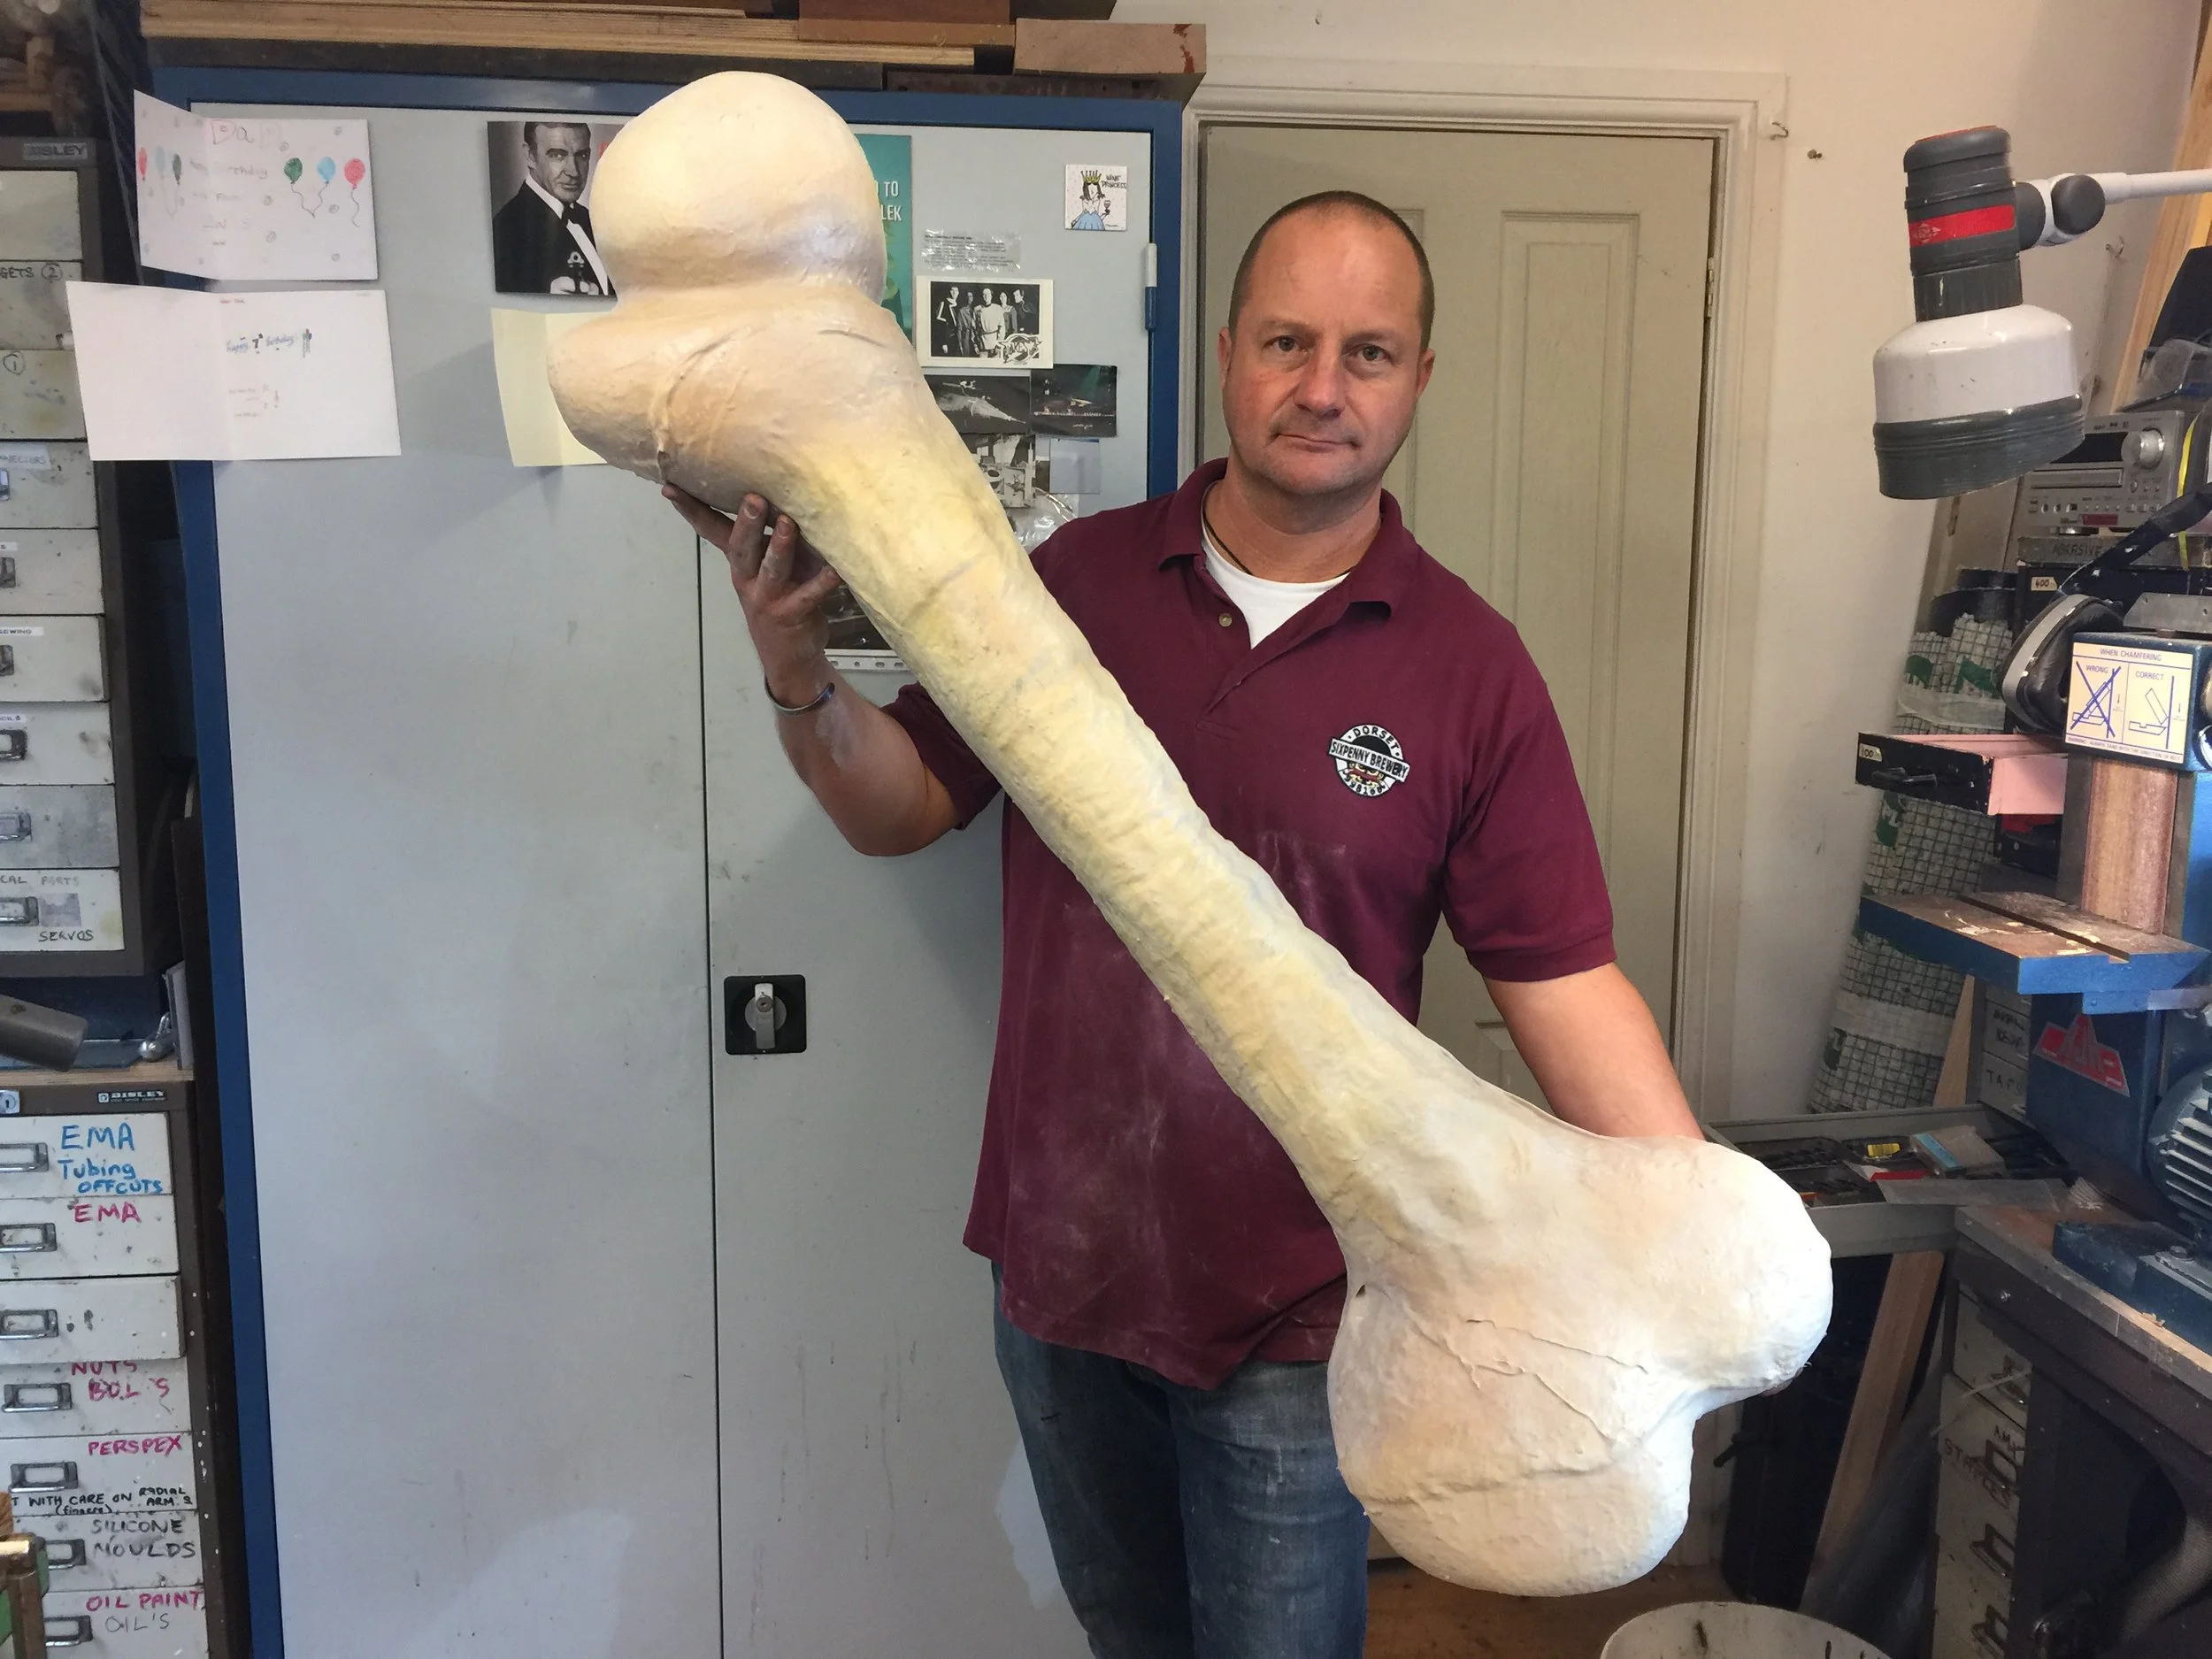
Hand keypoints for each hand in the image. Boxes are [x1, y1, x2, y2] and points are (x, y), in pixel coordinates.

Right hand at [665, 485, 843, 705]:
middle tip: (753, 498)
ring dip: (780, 546)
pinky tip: (834, 568)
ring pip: (772, 569)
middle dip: (746, 523)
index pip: (710, 530)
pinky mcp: (793, 613)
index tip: (670, 486)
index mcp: (739, 562)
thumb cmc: (779, 598)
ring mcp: (768, 597)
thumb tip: (783, 489)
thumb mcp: (767, 566)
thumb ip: (769, 537)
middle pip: (741, 547)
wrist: (788, 655)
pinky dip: (823, 581)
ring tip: (788, 524)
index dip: (691, 509)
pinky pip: (809, 595)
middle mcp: (747, 578)